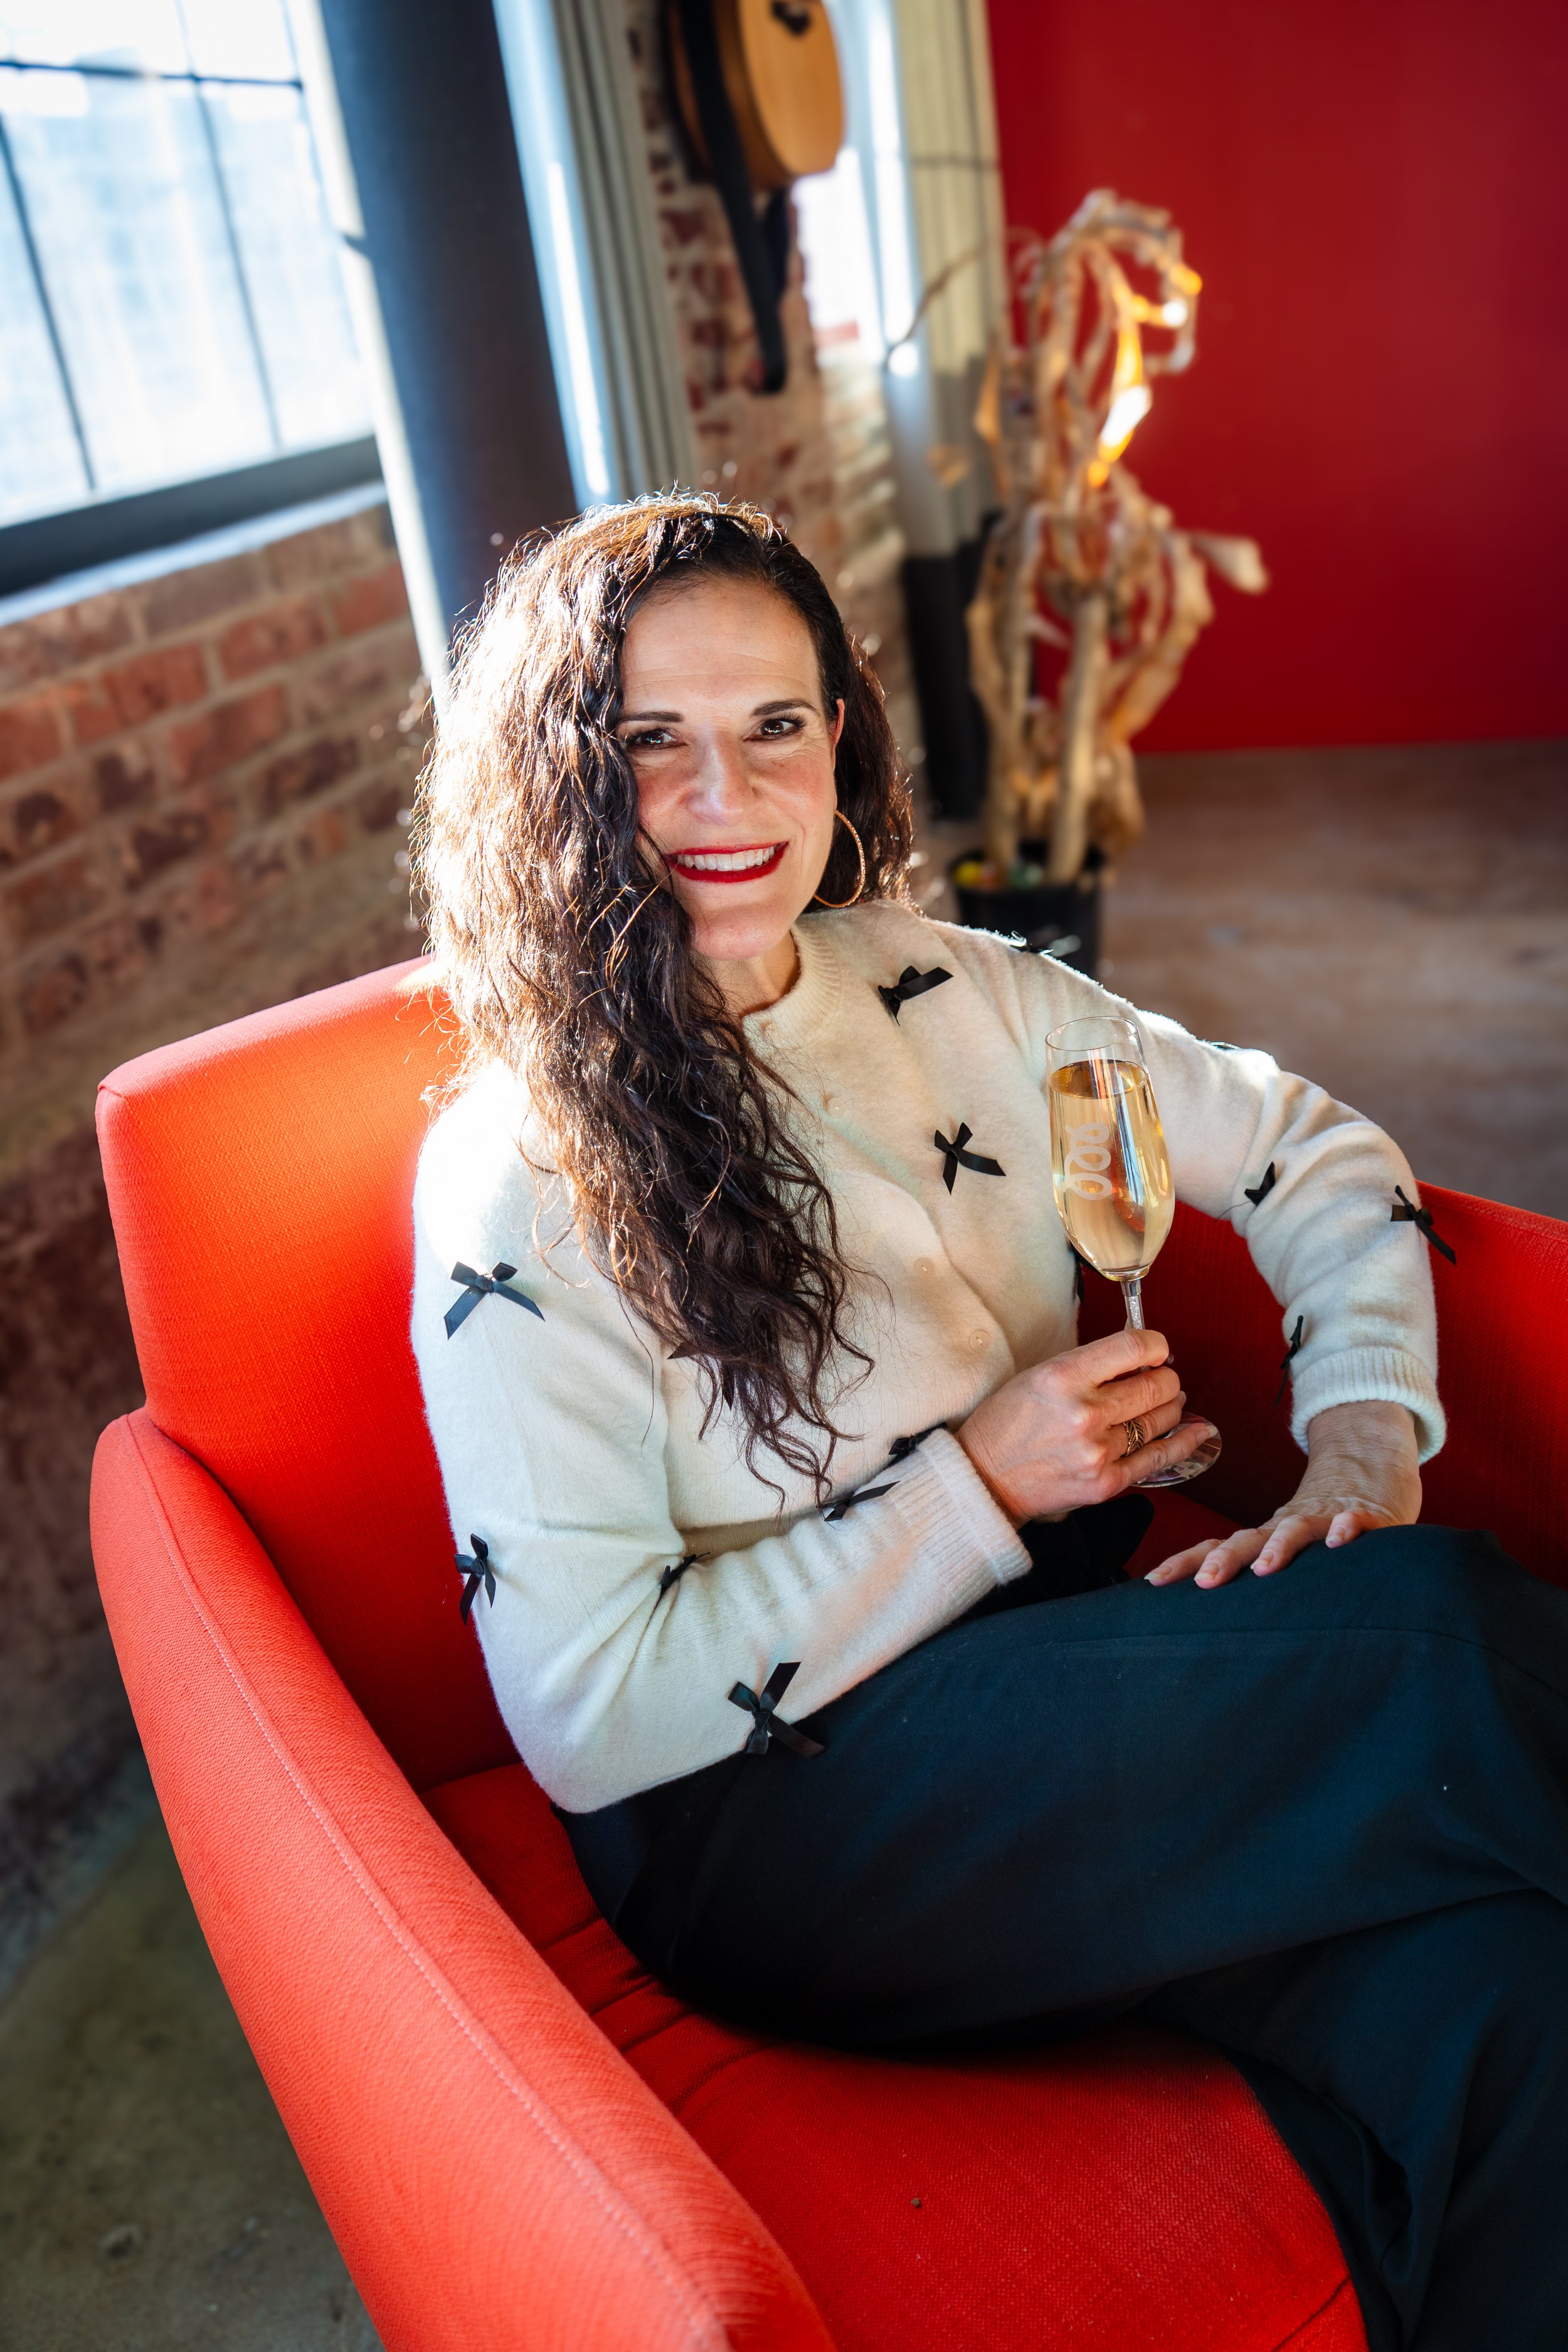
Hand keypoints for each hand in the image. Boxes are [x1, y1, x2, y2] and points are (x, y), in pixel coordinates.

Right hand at [958, 1328, 1215, 1524]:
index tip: (1157, 1351)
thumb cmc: (1007, 1423)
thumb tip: (1139, 1357)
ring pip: (1161, 1420)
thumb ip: (1089, 1366)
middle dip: (1165, 1378)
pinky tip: (1198, 1432)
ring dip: (1171, 1407)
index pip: (1133, 1347)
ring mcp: (1098, 1451)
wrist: (985, 1480)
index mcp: (1063, 1376)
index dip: (1156, 1345)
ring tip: (1167, 1402)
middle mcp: (1084, 1412)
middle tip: (1160, 1379)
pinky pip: (1159, 1458)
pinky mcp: (1106, 1483)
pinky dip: (1183, 1443)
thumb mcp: (1039, 1376)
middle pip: (1156, 1385)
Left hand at [1144, 1399, 1420, 1586]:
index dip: (1184, 1562)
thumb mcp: (1285, 1547)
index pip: (1216, 1547)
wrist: (1370, 1465)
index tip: (1153, 1582)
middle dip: (1223, 1560)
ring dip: (1278, 1548)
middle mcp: (1286, 1527)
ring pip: (1295, 1530)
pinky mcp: (1365, 1516)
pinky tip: (1339, 1541)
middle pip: (1247, 1540)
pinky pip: (1354, 1520)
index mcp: (1263, 1538)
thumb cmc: (1322, 1522)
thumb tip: (1213, 1621)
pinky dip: (1346, 1528)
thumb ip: (1260, 1576)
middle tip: (1204, 1583)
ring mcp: (1323, 1519)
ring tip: (1264, 1569)